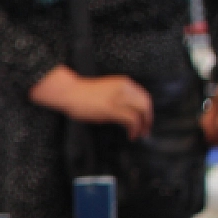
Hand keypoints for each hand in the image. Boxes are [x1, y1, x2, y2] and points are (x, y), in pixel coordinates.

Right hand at [31, 68, 152, 139]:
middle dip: (148, 119)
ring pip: (142, 111)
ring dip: (143, 125)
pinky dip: (134, 129)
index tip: (146, 120)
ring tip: (138, 134)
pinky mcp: (112, 109)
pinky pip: (131, 119)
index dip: (147, 110)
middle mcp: (124, 88)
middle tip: (146, 130)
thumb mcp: (107, 91)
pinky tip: (130, 134)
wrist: (69, 92)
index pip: (144, 96)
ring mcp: (118, 98)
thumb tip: (126, 113)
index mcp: (124, 83)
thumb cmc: (82, 94)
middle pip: (146, 103)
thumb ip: (119, 98)